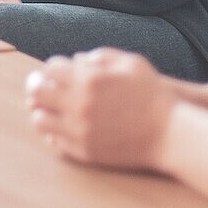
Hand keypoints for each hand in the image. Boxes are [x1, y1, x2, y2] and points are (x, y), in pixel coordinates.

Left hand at [25, 48, 177, 170]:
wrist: (169, 134)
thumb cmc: (153, 95)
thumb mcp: (131, 63)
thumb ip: (101, 56)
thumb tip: (77, 60)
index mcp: (89, 79)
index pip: (51, 68)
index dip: (52, 68)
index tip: (55, 71)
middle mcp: (79, 105)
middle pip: (38, 92)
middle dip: (37, 86)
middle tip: (39, 86)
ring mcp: (79, 131)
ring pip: (40, 119)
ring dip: (42, 110)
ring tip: (47, 107)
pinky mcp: (84, 151)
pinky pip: (54, 140)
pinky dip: (52, 131)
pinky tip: (59, 125)